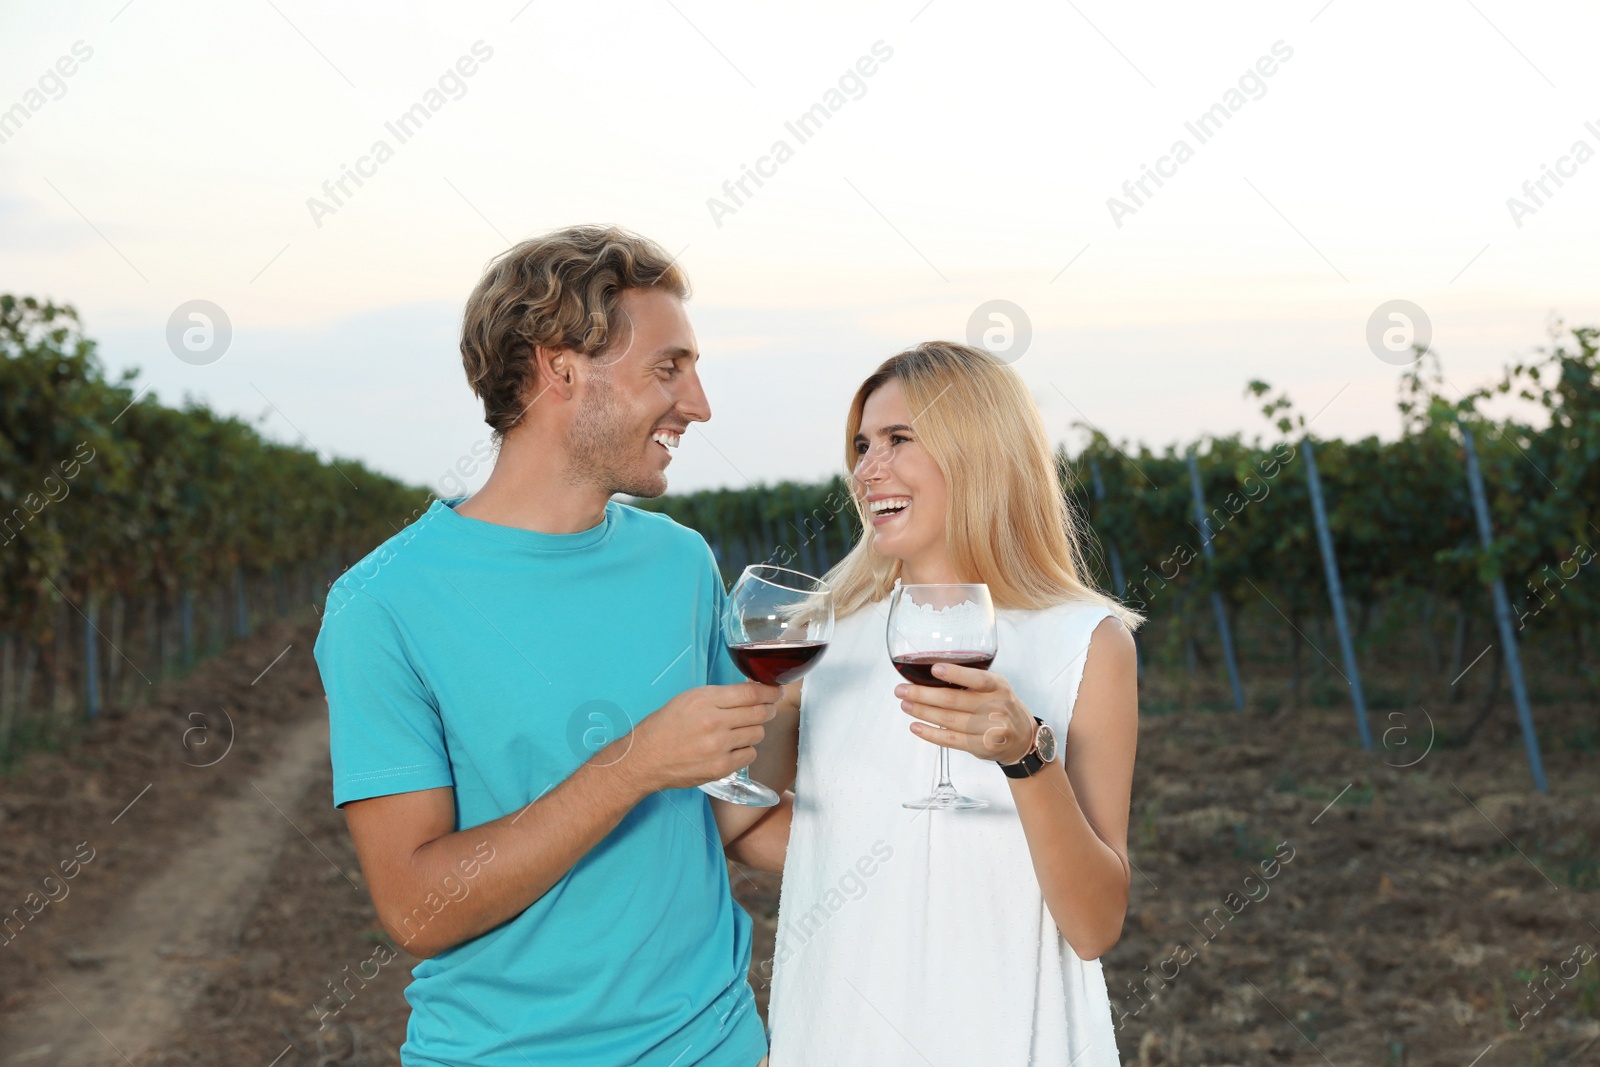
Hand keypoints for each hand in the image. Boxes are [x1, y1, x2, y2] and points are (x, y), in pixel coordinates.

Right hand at [619, 682, 780, 794]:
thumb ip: (721, 695)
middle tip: (766, 708)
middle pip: (759, 713)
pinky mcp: (720, 768)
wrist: (645, 758)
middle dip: (767, 709)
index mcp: (705, 700)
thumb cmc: (665, 726)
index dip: (770, 692)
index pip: (751, 693)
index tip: (776, 691)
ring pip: (757, 734)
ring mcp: (718, 747)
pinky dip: (746, 749)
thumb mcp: (689, 699)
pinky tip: (733, 746)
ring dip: (754, 729)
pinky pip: (750, 755)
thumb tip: (752, 691)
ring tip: (740, 729)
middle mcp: (714, 722)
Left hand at [896, 664, 1034, 763]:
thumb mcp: (996, 687)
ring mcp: (988, 728)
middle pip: (954, 700)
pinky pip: (951, 740)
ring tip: (905, 705)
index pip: (977, 678)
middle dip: (923, 695)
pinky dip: (930, 733)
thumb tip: (930, 675)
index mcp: (998, 686)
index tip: (935, 669)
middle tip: (901, 690)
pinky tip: (916, 726)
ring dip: (922, 712)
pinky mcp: (980, 746)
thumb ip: (972, 680)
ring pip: (949, 720)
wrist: (1022, 738)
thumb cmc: (1001, 705)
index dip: (956, 674)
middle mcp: (995, 707)